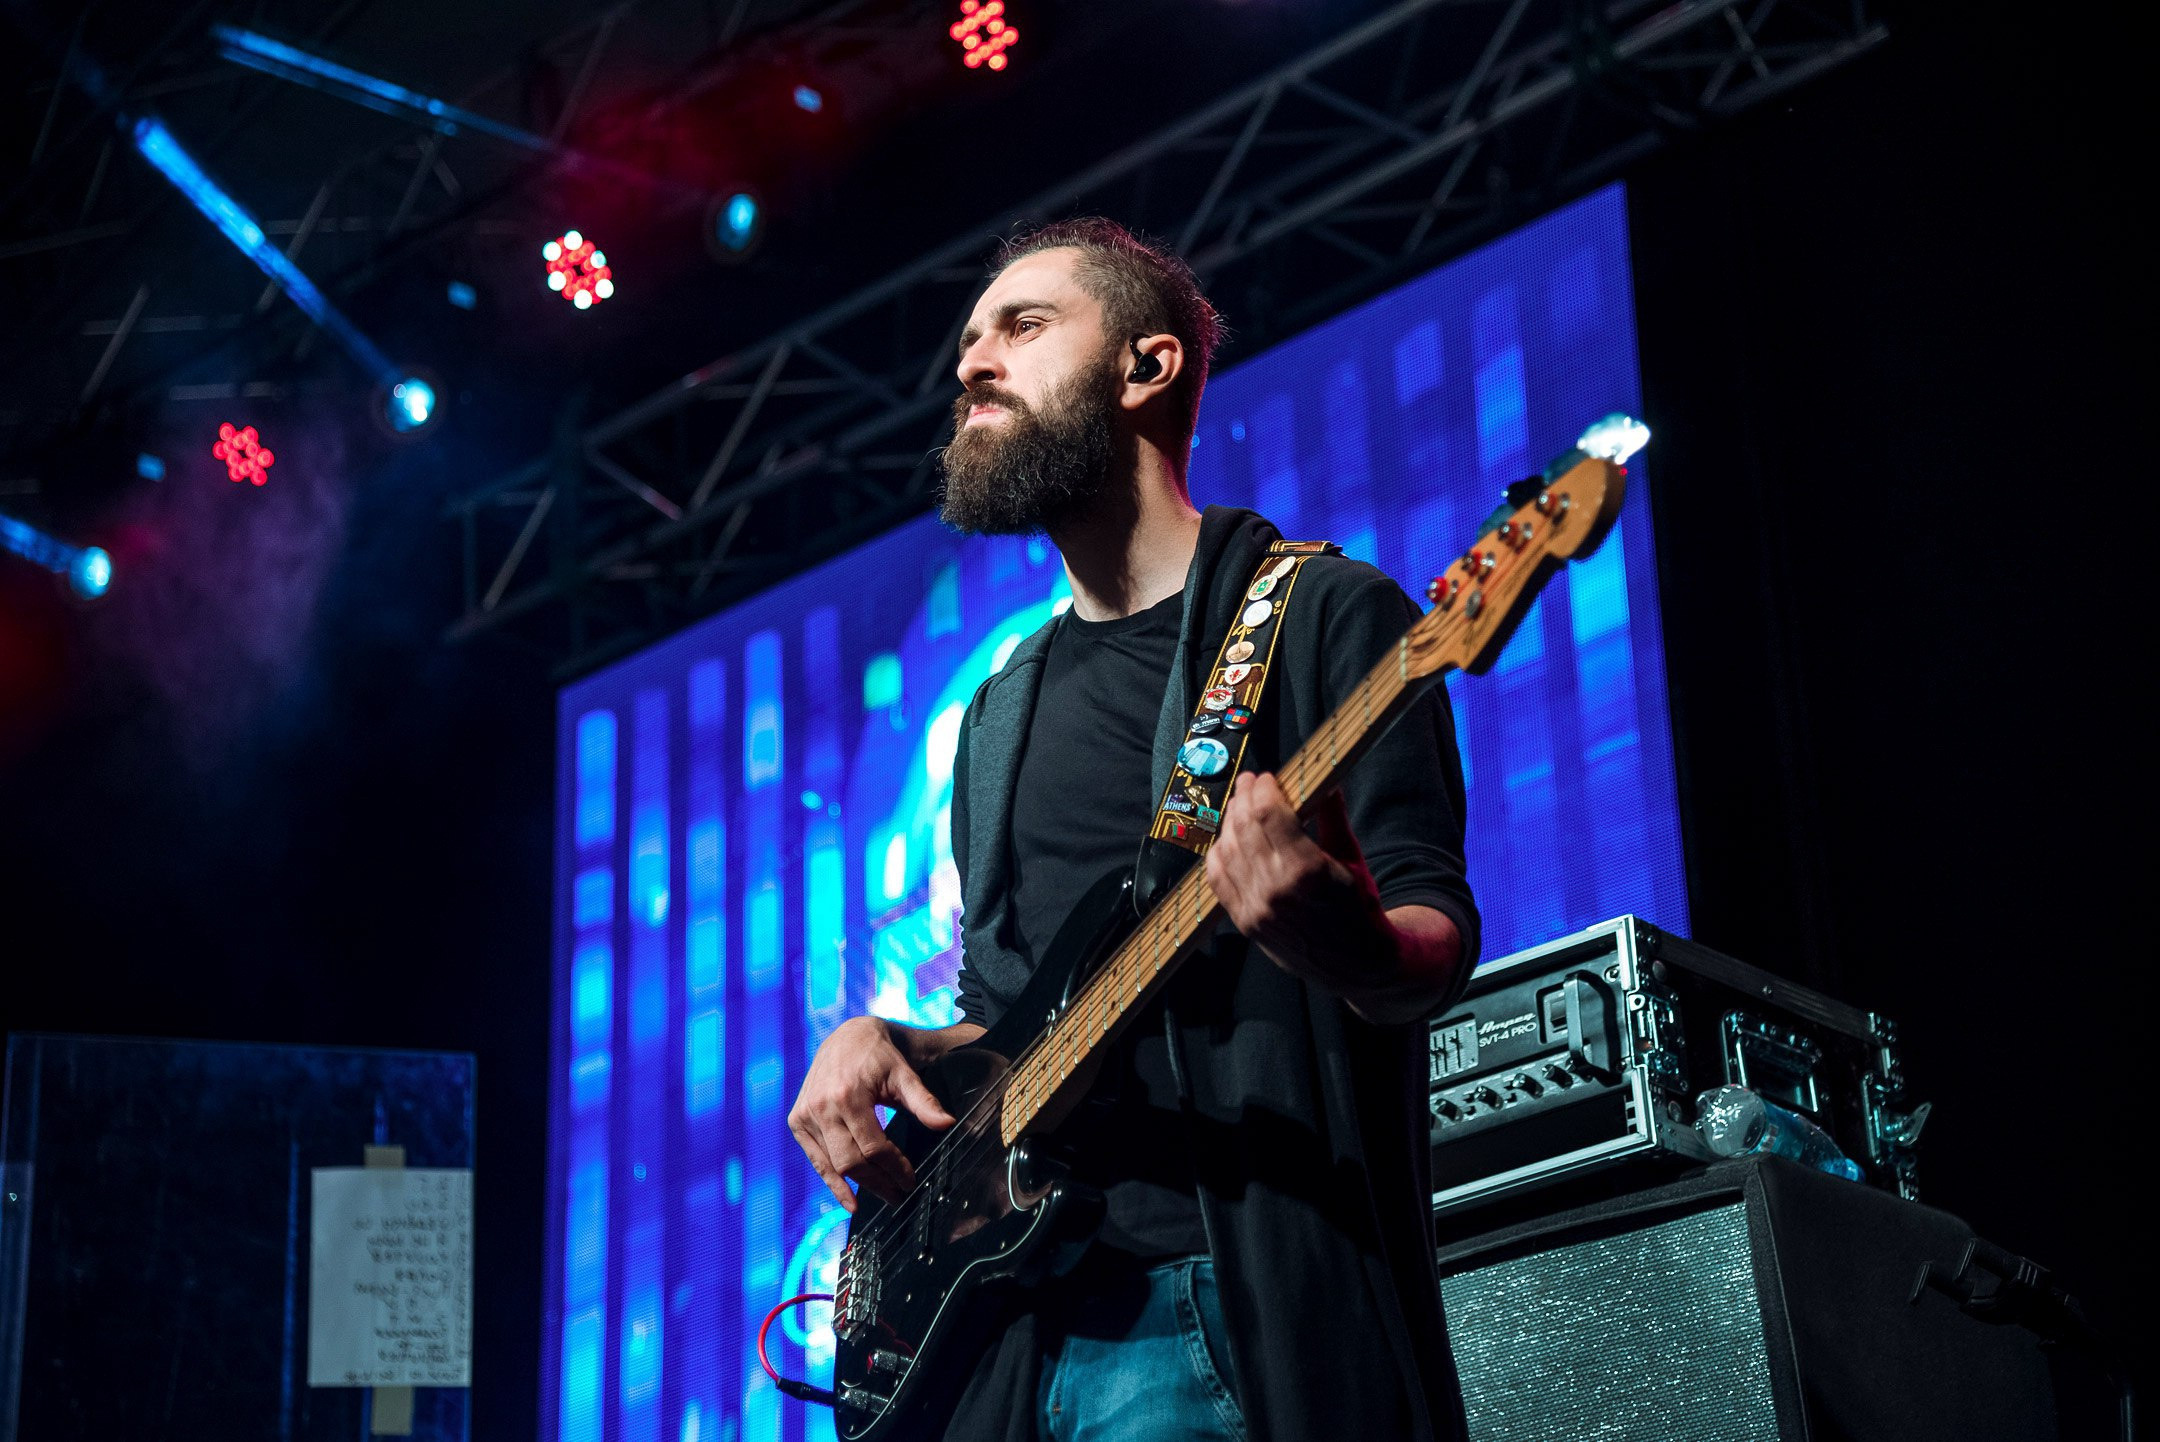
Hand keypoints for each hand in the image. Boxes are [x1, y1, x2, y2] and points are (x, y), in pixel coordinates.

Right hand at [788, 1017, 956, 1211]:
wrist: (847, 1037)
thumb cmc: (879, 1056)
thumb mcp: (903, 1074)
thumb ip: (923, 1101)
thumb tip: (947, 1123)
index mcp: (847, 1095)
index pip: (873, 1147)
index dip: (894, 1167)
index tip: (910, 1180)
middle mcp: (821, 1107)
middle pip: (851, 1161)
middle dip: (878, 1183)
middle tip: (900, 1196)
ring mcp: (805, 1115)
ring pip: (833, 1165)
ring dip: (858, 1187)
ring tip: (884, 1196)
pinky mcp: (797, 1121)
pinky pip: (816, 1160)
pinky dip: (832, 1182)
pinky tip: (850, 1201)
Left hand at [1205, 773, 1398, 996]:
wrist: (1356, 963)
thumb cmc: (1359, 911)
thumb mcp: (1352, 860)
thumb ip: (1334, 818)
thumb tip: (1326, 782)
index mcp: (1307, 869)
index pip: (1268, 814)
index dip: (1263, 789)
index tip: (1267, 778)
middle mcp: (1276, 889)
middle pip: (1243, 826)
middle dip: (1243, 797)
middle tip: (1249, 784)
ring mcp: (1256, 908)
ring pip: (1226, 849)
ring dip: (1229, 822)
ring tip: (1239, 807)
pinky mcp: (1245, 922)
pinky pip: (1217, 878)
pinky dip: (1218, 853)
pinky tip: (1228, 839)